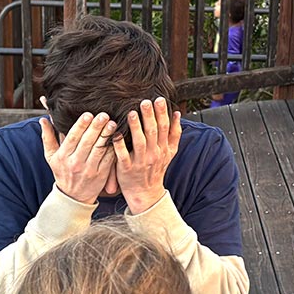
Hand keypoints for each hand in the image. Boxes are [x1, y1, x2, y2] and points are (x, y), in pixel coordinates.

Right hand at [40, 112, 117, 204]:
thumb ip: (47, 137)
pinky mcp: (100, 175)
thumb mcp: (51, 157)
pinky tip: (116, 138)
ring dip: (107, 136)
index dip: (81, 125)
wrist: (73, 197)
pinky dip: (112, 148)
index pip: (73, 138)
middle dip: (96, 127)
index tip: (88, 114)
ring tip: (113, 124)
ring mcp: (89, 170)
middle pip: (87, 142)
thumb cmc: (62, 172)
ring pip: (99, 149)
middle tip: (104, 115)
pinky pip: (108, 159)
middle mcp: (76, 163)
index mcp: (63, 156)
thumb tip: (44, 119)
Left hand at [113, 98, 181, 213]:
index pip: (164, 128)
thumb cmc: (156, 170)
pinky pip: (123, 156)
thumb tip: (177, 114)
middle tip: (145, 101)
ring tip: (132, 113)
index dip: (162, 113)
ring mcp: (140, 162)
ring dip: (136, 127)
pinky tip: (116, 134)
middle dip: (149, 116)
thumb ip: (174, 134)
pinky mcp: (126, 169)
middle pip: (152, 132)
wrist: (147, 194)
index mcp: (163, 148)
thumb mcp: (170, 153)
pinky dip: (119, 145)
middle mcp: (153, 154)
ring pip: (139, 142)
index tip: (158, 99)